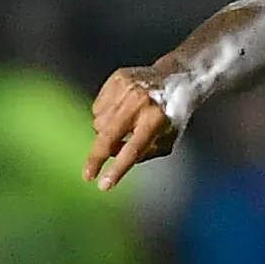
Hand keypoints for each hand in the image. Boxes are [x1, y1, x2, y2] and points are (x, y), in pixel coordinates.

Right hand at [86, 67, 183, 190]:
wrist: (176, 78)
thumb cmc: (172, 115)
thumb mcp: (168, 139)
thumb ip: (145, 152)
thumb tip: (116, 156)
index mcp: (156, 119)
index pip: (133, 149)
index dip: (117, 169)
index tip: (104, 185)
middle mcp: (140, 102)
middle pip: (108, 136)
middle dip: (96, 158)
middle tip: (88, 175)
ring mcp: (126, 89)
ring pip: (99, 122)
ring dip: (106, 131)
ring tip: (124, 125)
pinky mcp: (116, 80)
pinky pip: (97, 107)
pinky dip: (105, 114)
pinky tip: (120, 110)